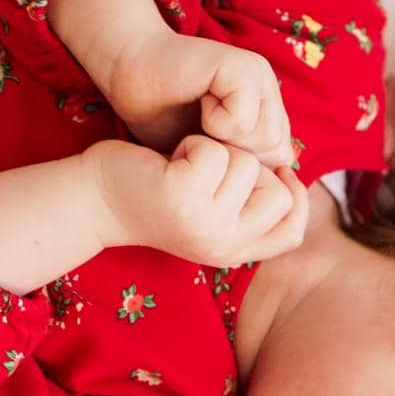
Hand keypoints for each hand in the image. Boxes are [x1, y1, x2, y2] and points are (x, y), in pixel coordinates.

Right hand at [48, 0, 293, 165]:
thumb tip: (268, 200)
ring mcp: (258, 76)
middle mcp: (269, 91)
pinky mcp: (241, 67)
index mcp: (266, 111)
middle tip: (205, 141)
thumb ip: (241, 171)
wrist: (130, 72)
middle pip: (278, 155)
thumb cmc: (162, 118)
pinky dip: (217, 124)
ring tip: (201, 124)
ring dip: (227, 143)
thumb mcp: (208, 158)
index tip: (212, 159)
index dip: (245, 174)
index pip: (281, 163)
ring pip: (267, 139)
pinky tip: (200, 105)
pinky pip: (244, 120)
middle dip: (239, 162)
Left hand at [87, 136, 308, 264]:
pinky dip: (193, 144)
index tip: (279, 172)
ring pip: (246, 165)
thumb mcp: (210, 209)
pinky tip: (170, 160)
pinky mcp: (183, 197)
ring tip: (184, 166)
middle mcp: (223, 245)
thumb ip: (247, 202)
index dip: (297, 199)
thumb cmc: (159, 194)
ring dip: (217, 152)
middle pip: (278, 193)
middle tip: (211, 170)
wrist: (98, 199)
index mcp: (234, 251)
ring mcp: (204, 224)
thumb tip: (289, 167)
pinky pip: (214, 151)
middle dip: (251, 167)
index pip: (292, 232)